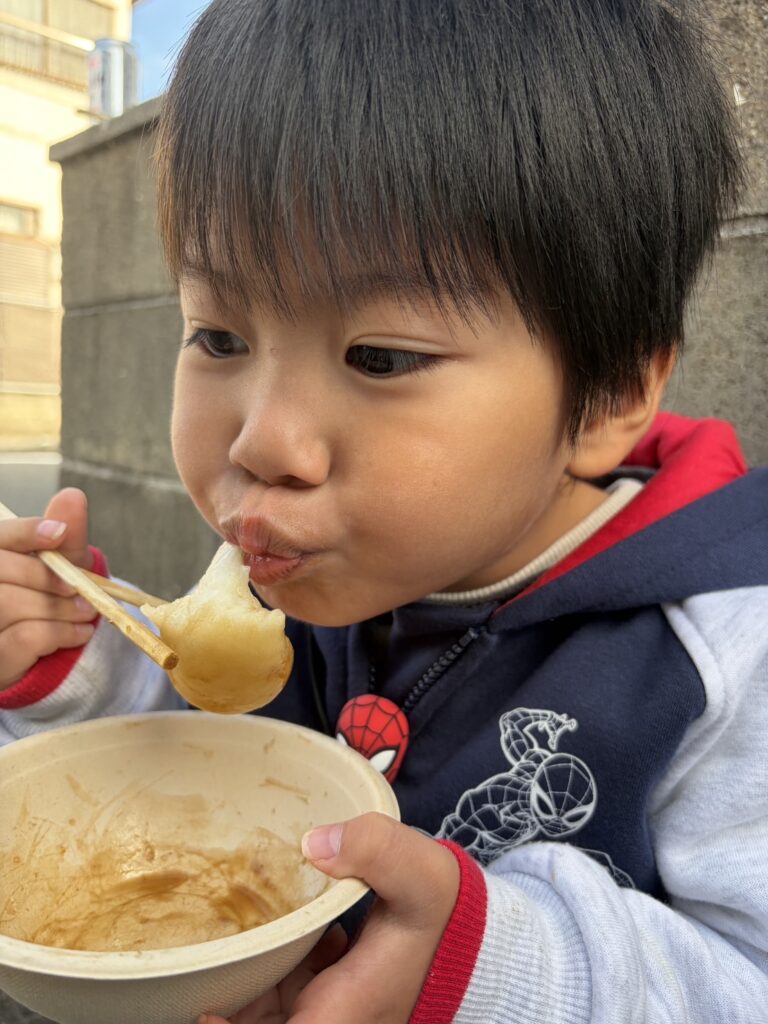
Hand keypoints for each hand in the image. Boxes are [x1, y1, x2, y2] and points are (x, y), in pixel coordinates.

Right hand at [0, 488, 95, 688]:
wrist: (48, 651)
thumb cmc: (50, 597)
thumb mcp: (63, 564)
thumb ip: (66, 533)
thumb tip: (72, 496)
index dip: (26, 533)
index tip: (59, 534)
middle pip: (2, 570)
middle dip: (49, 579)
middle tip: (81, 589)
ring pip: (11, 604)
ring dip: (60, 608)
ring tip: (86, 612)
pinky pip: (24, 637)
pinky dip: (60, 632)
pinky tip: (79, 632)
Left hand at [200, 812, 459, 1023]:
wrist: (484, 942)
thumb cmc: (450, 918)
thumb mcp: (421, 876)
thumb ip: (375, 850)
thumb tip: (314, 842)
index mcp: (340, 1013)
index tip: (200, 1004)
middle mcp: (334, 1020)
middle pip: (262, 1023)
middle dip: (229, 998)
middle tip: (202, 949)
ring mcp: (337, 1013)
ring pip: (271, 1010)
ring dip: (247, 980)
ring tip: (228, 931)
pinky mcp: (340, 998)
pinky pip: (291, 995)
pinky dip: (276, 969)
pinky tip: (284, 929)